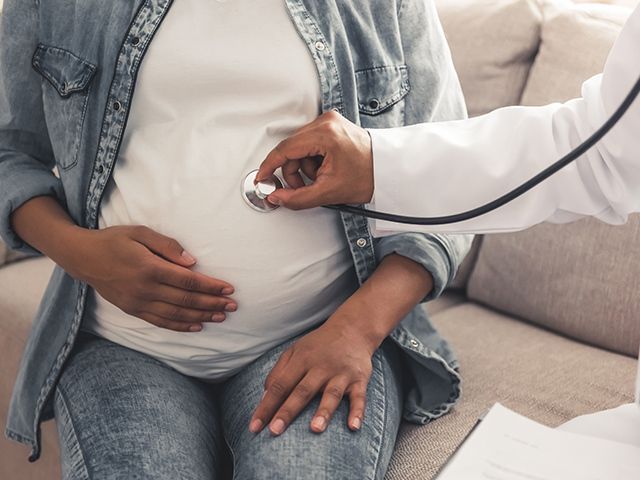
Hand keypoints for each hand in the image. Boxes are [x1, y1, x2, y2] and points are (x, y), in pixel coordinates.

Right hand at [71, 225, 235, 331]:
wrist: (83, 257)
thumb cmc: (115, 240)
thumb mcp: (140, 232)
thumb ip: (167, 245)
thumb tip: (192, 262)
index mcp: (149, 268)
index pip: (188, 282)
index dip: (211, 286)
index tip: (229, 288)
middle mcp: (145, 289)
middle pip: (186, 301)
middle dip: (213, 304)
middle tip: (233, 305)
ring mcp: (138, 303)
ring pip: (177, 315)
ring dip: (202, 317)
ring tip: (222, 316)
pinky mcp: (133, 310)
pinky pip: (161, 322)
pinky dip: (181, 326)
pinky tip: (197, 326)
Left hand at [249, 253, 433, 435]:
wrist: (353, 329)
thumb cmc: (319, 345)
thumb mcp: (295, 351)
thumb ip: (279, 372)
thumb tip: (263, 397)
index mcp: (302, 359)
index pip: (280, 385)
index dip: (266, 406)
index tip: (255, 426)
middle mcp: (321, 367)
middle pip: (302, 391)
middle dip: (288, 411)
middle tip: (274, 431)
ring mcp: (341, 373)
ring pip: (332, 394)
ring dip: (324, 411)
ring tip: (315, 429)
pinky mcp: (359, 379)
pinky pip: (359, 397)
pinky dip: (357, 412)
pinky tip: (353, 427)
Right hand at [255, 110, 373, 209]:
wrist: (388, 170)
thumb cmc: (368, 176)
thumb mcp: (329, 192)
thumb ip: (297, 198)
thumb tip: (276, 197)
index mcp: (325, 134)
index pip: (285, 149)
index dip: (269, 166)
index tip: (262, 178)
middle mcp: (326, 121)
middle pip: (291, 148)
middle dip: (294, 171)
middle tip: (304, 187)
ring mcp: (329, 121)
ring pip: (299, 147)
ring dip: (304, 167)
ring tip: (321, 178)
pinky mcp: (331, 125)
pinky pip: (309, 143)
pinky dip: (312, 159)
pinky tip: (325, 168)